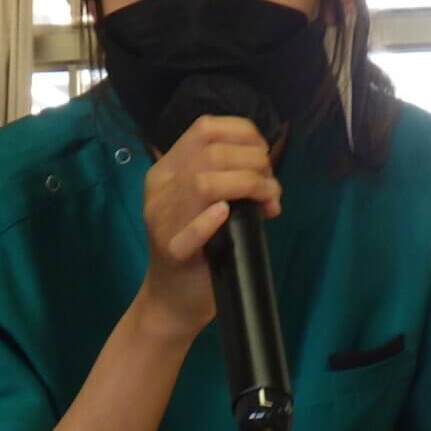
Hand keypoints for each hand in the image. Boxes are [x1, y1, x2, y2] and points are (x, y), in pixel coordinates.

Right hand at [133, 116, 280, 341]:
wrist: (172, 301)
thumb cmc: (198, 249)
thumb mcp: (205, 204)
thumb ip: (227, 179)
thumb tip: (267, 168)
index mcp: (166, 171)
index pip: (204, 129)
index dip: (243, 132)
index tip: (264, 154)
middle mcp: (160, 190)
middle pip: (210, 154)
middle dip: (254, 164)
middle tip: (270, 188)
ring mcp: (162, 221)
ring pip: (203, 183)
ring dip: (248, 185)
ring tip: (268, 202)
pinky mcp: (172, 253)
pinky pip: (189, 232)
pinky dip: (209, 220)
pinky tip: (226, 214)